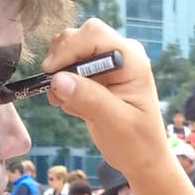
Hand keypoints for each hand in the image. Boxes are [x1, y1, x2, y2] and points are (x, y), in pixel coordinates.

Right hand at [44, 20, 170, 183]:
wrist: (142, 160)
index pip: (94, 34)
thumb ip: (89, 99)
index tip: (52, 74)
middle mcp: (119, 55)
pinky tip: (76, 108)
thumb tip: (58, 79)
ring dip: (60, 78)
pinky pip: (68, 71)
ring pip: (68, 53)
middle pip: (77, 37)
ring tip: (69, 105)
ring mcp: (106, 65)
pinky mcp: (94, 77)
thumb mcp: (115, 123)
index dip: (68, 48)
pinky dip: (64, 89)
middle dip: (61, 62)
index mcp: (132, 59)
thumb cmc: (137, 143)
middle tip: (55, 92)